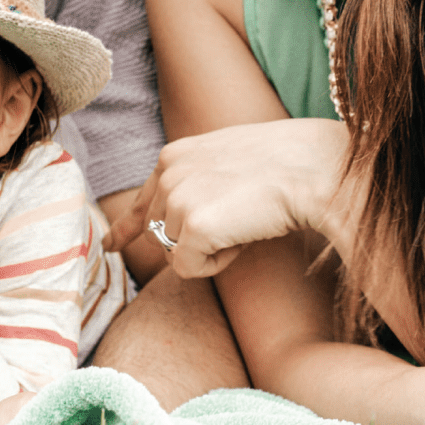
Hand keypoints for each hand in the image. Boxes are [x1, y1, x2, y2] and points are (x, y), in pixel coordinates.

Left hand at [108, 119, 352, 278]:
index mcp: (174, 155)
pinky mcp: (192, 227)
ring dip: (209, 250)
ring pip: (175, 253)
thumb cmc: (286, 165)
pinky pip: (189, 269)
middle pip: (160, 234)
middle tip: (237, 222)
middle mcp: (167, 174)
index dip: (126, 227)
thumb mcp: (227, 162)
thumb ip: (197, 182)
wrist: (312, 168)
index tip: (112, 245)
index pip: (141, 199)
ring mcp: (177, 199)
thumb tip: (177, 219)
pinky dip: (217, 265)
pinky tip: (243, 238)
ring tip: (245, 222)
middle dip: (192, 241)